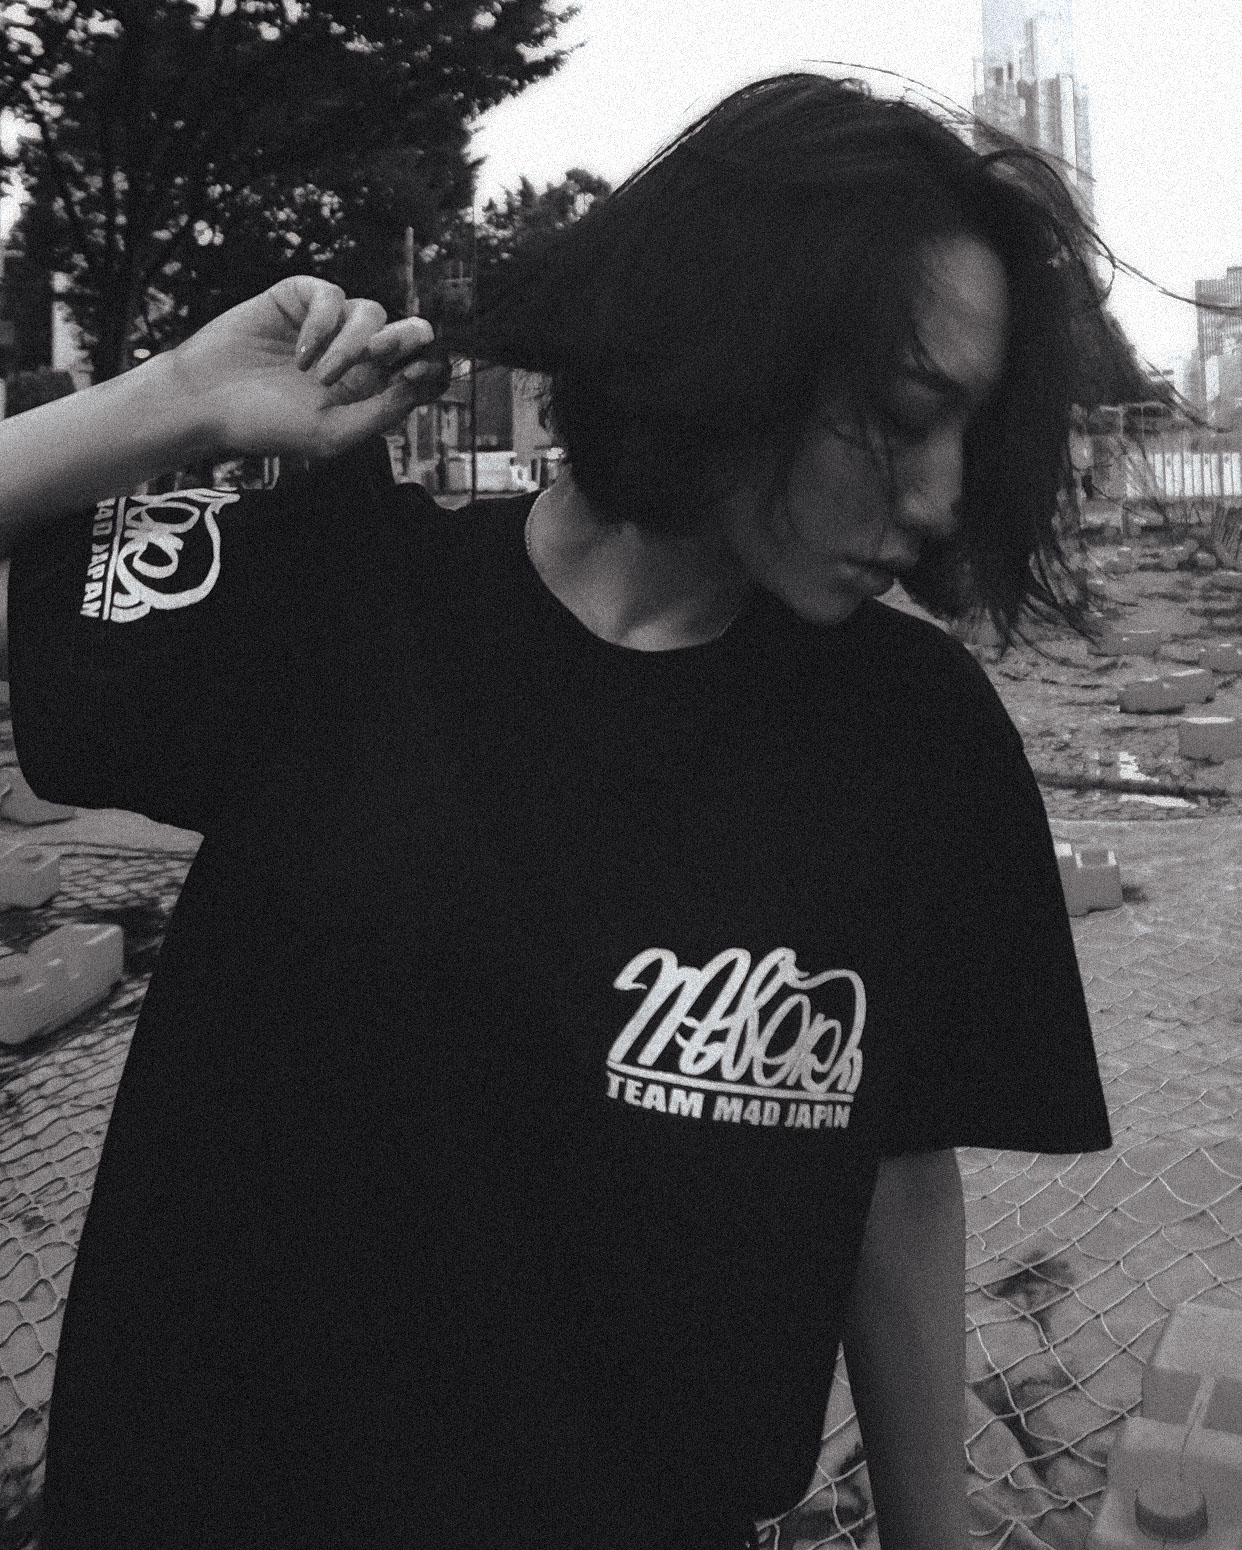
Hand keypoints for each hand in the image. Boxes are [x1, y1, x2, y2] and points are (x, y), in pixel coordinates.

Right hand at [168, 275, 450, 461]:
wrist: (206, 404)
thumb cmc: (267, 426)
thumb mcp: (332, 434)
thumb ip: (381, 412)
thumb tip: (421, 382)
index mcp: (372, 389)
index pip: (421, 369)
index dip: (433, 367)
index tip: (422, 374)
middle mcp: (357, 354)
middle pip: (410, 330)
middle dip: (408, 337)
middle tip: (381, 355)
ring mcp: (329, 325)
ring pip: (371, 311)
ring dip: (352, 344)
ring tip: (319, 376)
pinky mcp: (299, 299)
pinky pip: (331, 295)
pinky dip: (322, 324)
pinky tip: (300, 355)